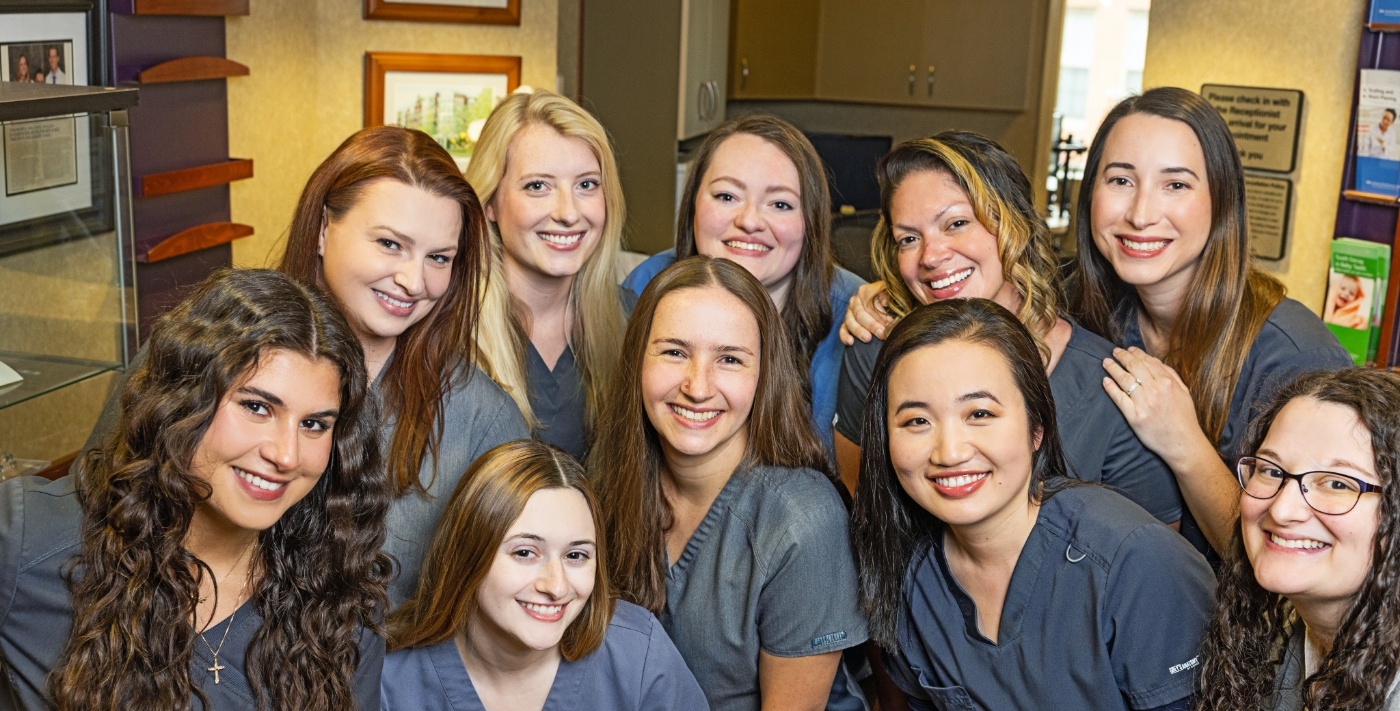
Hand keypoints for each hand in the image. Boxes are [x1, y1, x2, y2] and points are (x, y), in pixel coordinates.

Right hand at [839, 281, 895, 344]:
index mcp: (865, 291)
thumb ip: (892, 297)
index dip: (880, 315)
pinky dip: (845, 336)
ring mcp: (849, 312)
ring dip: (859, 331)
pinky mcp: (847, 323)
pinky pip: (843, 329)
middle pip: (860, 313)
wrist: (891, 305)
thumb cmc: (894, 301)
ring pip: (850, 321)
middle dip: (872, 325)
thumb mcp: (895, 296)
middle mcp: (855, 300)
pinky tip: (850, 342)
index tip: (890, 323)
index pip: (869, 304)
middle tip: (882, 334)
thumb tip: (888, 302)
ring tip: (868, 339)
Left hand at [1101, 347, 1209, 461]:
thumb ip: (1171, 375)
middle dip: (1122, 356)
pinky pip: (1119, 398)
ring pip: (1124, 380)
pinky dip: (1110, 387)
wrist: (1183, 443)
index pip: (1148, 361)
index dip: (1136, 353)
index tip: (1129, 349)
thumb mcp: (1184, 392)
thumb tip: (1156, 361)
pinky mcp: (1134, 416)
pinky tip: (1105, 380)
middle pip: (1134, 367)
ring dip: (1113, 368)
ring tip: (1106, 362)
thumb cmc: (1184, 418)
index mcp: (1167, 382)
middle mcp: (1155, 390)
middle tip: (1115, 351)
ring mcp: (1143, 403)